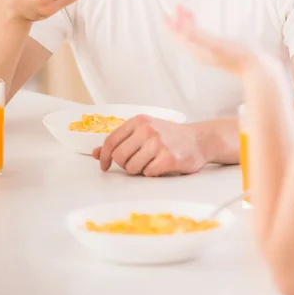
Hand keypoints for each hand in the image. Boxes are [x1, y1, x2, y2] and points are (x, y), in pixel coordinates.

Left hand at [92, 115, 207, 175]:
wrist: (199, 139)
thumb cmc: (169, 136)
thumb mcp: (144, 132)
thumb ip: (120, 141)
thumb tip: (95, 153)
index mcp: (139, 121)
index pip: (111, 140)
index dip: (104, 156)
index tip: (104, 166)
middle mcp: (147, 129)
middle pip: (119, 157)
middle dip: (125, 165)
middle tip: (136, 163)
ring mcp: (158, 143)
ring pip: (132, 168)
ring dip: (140, 170)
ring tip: (152, 162)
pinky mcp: (169, 157)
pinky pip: (148, 173)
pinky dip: (152, 173)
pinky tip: (161, 165)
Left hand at [166, 6, 277, 77]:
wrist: (257, 69)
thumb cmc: (237, 56)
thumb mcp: (215, 44)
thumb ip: (198, 37)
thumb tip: (181, 30)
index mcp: (198, 50)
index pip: (179, 37)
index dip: (170, 25)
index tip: (165, 14)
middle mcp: (201, 52)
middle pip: (184, 36)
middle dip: (179, 21)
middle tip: (179, 6)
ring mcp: (209, 52)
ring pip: (192, 36)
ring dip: (188, 23)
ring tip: (188, 11)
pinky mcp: (218, 50)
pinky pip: (201, 38)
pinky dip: (198, 28)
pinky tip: (202, 24)